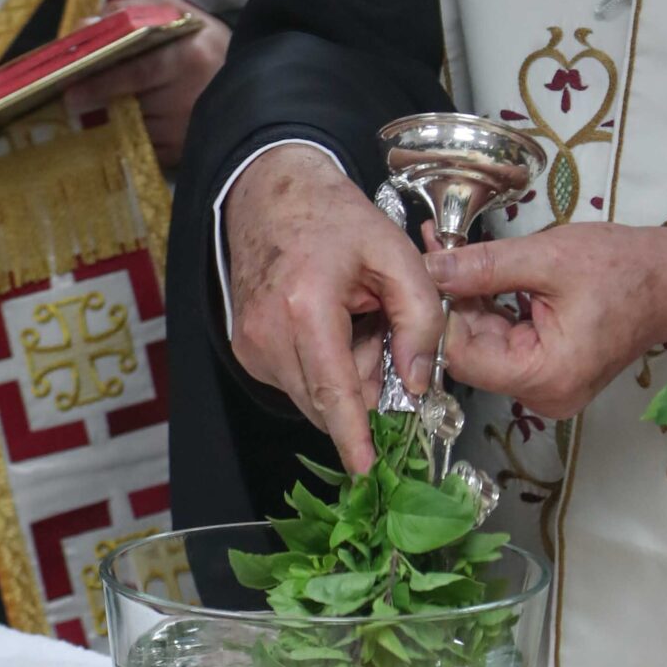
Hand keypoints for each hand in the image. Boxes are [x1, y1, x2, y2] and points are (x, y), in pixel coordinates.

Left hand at [68, 0, 229, 164]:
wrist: (250, 84)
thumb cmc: (203, 44)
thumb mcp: (175, 13)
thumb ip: (131, 11)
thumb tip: (88, 25)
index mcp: (190, 57)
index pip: (138, 73)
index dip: (102, 84)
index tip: (70, 93)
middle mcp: (191, 96)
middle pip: (132, 104)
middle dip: (101, 102)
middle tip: (72, 101)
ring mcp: (187, 130)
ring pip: (135, 127)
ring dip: (115, 119)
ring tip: (102, 107)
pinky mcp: (182, 153)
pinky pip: (143, 148)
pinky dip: (129, 136)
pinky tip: (127, 124)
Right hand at [224, 143, 446, 473]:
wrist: (272, 195)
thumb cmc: (334, 218)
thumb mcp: (395, 253)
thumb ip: (420, 317)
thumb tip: (419, 380)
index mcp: (305, 306)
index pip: (334, 390)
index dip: (353, 436)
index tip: (366, 470)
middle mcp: (267, 333)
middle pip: (328, 402)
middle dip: (367, 387)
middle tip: (380, 333)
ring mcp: (250, 346)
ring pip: (314, 397)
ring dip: (346, 378)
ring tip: (355, 322)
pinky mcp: (246, 352)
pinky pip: (298, 383)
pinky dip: (324, 368)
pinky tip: (332, 328)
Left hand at [432, 222, 666, 417]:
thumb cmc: (624, 269)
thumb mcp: (548, 258)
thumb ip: (484, 267)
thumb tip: (431, 269)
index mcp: (544, 375)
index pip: (463, 356)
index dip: (436, 311)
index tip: (422, 266)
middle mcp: (543, 395)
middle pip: (471, 351)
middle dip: (450, 299)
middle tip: (433, 247)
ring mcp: (547, 386)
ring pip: (484, 344)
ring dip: (467, 299)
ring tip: (449, 250)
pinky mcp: (550, 371)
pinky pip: (505, 341)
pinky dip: (490, 307)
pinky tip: (475, 271)